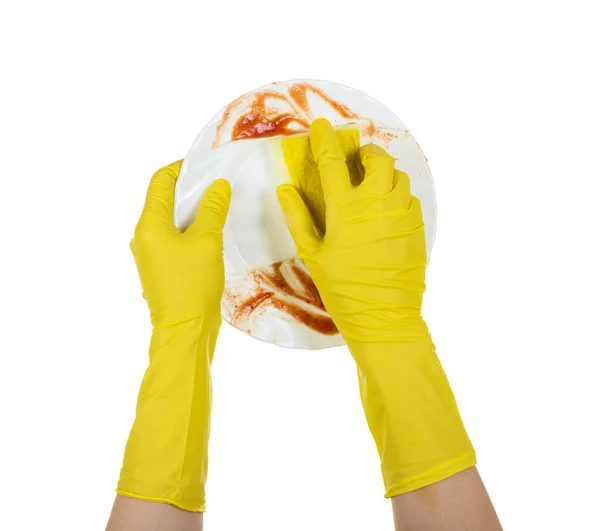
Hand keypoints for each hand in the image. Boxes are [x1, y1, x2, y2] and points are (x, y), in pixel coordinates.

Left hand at [117, 161, 230, 512]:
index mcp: (149, 224)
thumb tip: (218, 185)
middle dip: (190, 188)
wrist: (185, 332)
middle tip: (219, 184)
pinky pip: (175, 238)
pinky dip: (192, 229)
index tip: (206, 165)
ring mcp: (151, 254)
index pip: (160, 181)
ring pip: (171, 220)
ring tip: (220, 206)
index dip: (181, 167)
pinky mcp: (162, 268)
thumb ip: (213, 209)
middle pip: (164, 199)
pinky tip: (214, 233)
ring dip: (193, 210)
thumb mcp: (207, 241)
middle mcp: (143, 236)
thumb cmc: (192, 285)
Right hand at [277, 118, 474, 497]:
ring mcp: (402, 213)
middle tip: (356, 160)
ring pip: (399, 175)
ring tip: (372, 184)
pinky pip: (409, 197)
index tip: (322, 126)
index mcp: (346, 208)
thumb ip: (298, 217)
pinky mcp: (418, 226)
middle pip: (377, 159)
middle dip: (365, 152)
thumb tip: (285, 189)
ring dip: (384, 172)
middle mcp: (378, 202)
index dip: (325, 139)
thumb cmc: (342, 288)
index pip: (333, 161)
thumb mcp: (313, 255)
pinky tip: (386, 208)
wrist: (384, 317)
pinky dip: (397, 193)